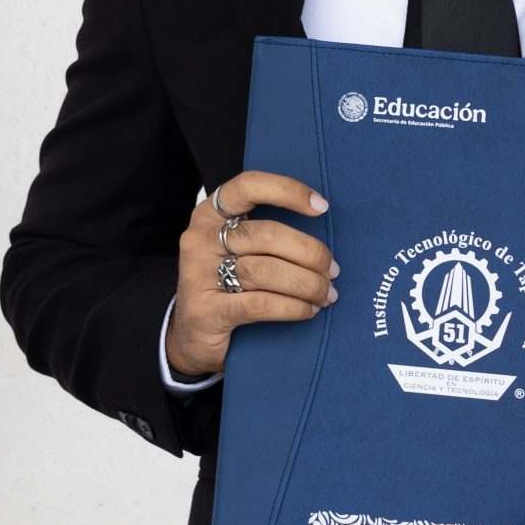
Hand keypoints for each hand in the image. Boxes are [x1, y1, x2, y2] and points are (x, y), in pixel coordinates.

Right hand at [164, 170, 337, 379]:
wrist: (191, 337)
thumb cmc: (226, 285)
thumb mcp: (236, 250)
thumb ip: (266, 234)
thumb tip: (322, 227)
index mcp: (209, 215)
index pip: (248, 186)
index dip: (288, 190)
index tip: (322, 206)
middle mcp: (200, 239)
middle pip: (267, 234)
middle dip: (310, 253)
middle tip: (332, 271)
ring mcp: (199, 275)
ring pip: (266, 270)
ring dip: (306, 283)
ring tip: (326, 294)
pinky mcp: (206, 312)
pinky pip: (261, 304)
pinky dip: (292, 307)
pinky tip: (308, 311)